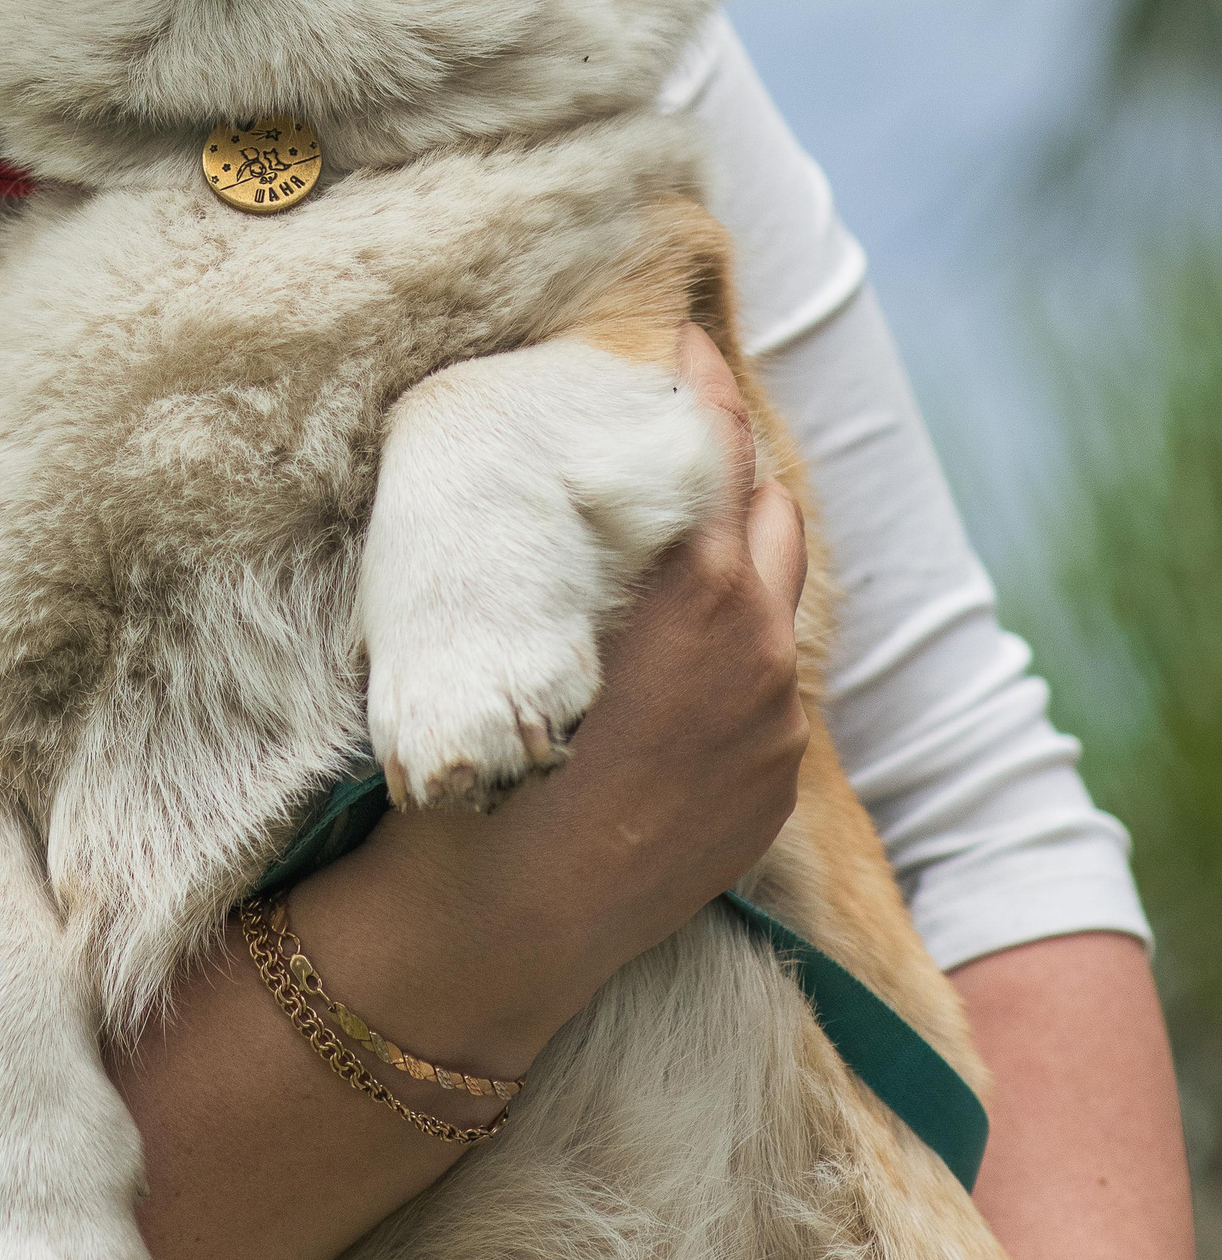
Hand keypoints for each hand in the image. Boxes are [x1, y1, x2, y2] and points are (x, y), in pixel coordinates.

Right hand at [316, 325, 810, 1073]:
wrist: (503, 920)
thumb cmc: (479, 754)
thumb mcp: (524, 616)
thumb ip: (588, 542)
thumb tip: (588, 482)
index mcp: (703, 592)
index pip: (723, 447)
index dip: (706, 382)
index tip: (690, 339)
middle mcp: (761, 650)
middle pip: (775, 512)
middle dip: (736, 469)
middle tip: (681, 438)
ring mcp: (776, 726)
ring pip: (780, 603)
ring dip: (741, 560)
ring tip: (679, 541)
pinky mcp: (773, 787)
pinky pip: (770, 687)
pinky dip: (738, 649)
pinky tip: (676, 656)